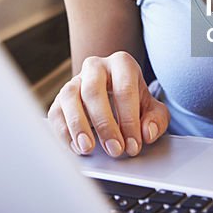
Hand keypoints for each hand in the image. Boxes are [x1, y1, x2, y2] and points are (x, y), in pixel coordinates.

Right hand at [48, 51, 169, 156]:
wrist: (113, 94)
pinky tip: (77, 147)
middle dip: (104, 123)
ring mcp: (74, 81)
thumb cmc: (134, 101)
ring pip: (69, 97)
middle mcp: (95, 67)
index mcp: (121, 63)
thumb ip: (156, 120)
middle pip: (94, 90)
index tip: (133, 144)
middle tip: (115, 149)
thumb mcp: (152, 109)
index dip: (129, 119)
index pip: (124, 88)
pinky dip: (64, 132)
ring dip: (78, 125)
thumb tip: (147, 133)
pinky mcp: (59, 99)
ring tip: (88, 148)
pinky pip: (56, 113)